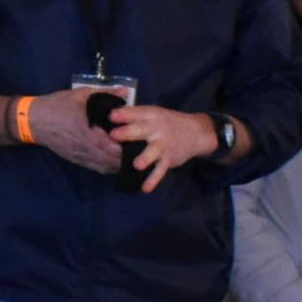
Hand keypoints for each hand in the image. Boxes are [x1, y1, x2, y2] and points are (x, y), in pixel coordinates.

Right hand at [26, 87, 129, 175]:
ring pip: (106, 167)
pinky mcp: (76, 160)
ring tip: (131, 156)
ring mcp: (81, 157)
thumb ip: (104, 93)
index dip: (128, 145)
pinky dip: (109, 167)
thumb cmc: (57, 106)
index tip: (139, 138)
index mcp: (88, 132)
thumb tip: (124, 91)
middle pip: (113, 160)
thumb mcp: (80, 95)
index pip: (114, 146)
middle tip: (139, 148)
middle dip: (127, 156)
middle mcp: (86, 149)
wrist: (34, 121)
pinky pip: (97, 168)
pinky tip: (116, 161)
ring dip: (119, 164)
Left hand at [105, 102, 219, 192]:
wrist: (195, 132)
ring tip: (137, 165)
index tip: (111, 116)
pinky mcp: (168, 159)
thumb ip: (133, 116)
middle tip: (113, 135)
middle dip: (127, 133)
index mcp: (149, 115)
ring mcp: (162, 145)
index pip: (135, 113)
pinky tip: (145, 188)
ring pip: (152, 152)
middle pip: (140, 130)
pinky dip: (153, 180)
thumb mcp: (152, 114)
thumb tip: (105, 118)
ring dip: (145, 158)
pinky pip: (160, 171)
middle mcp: (156, 129)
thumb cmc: (165, 123)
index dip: (123, 114)